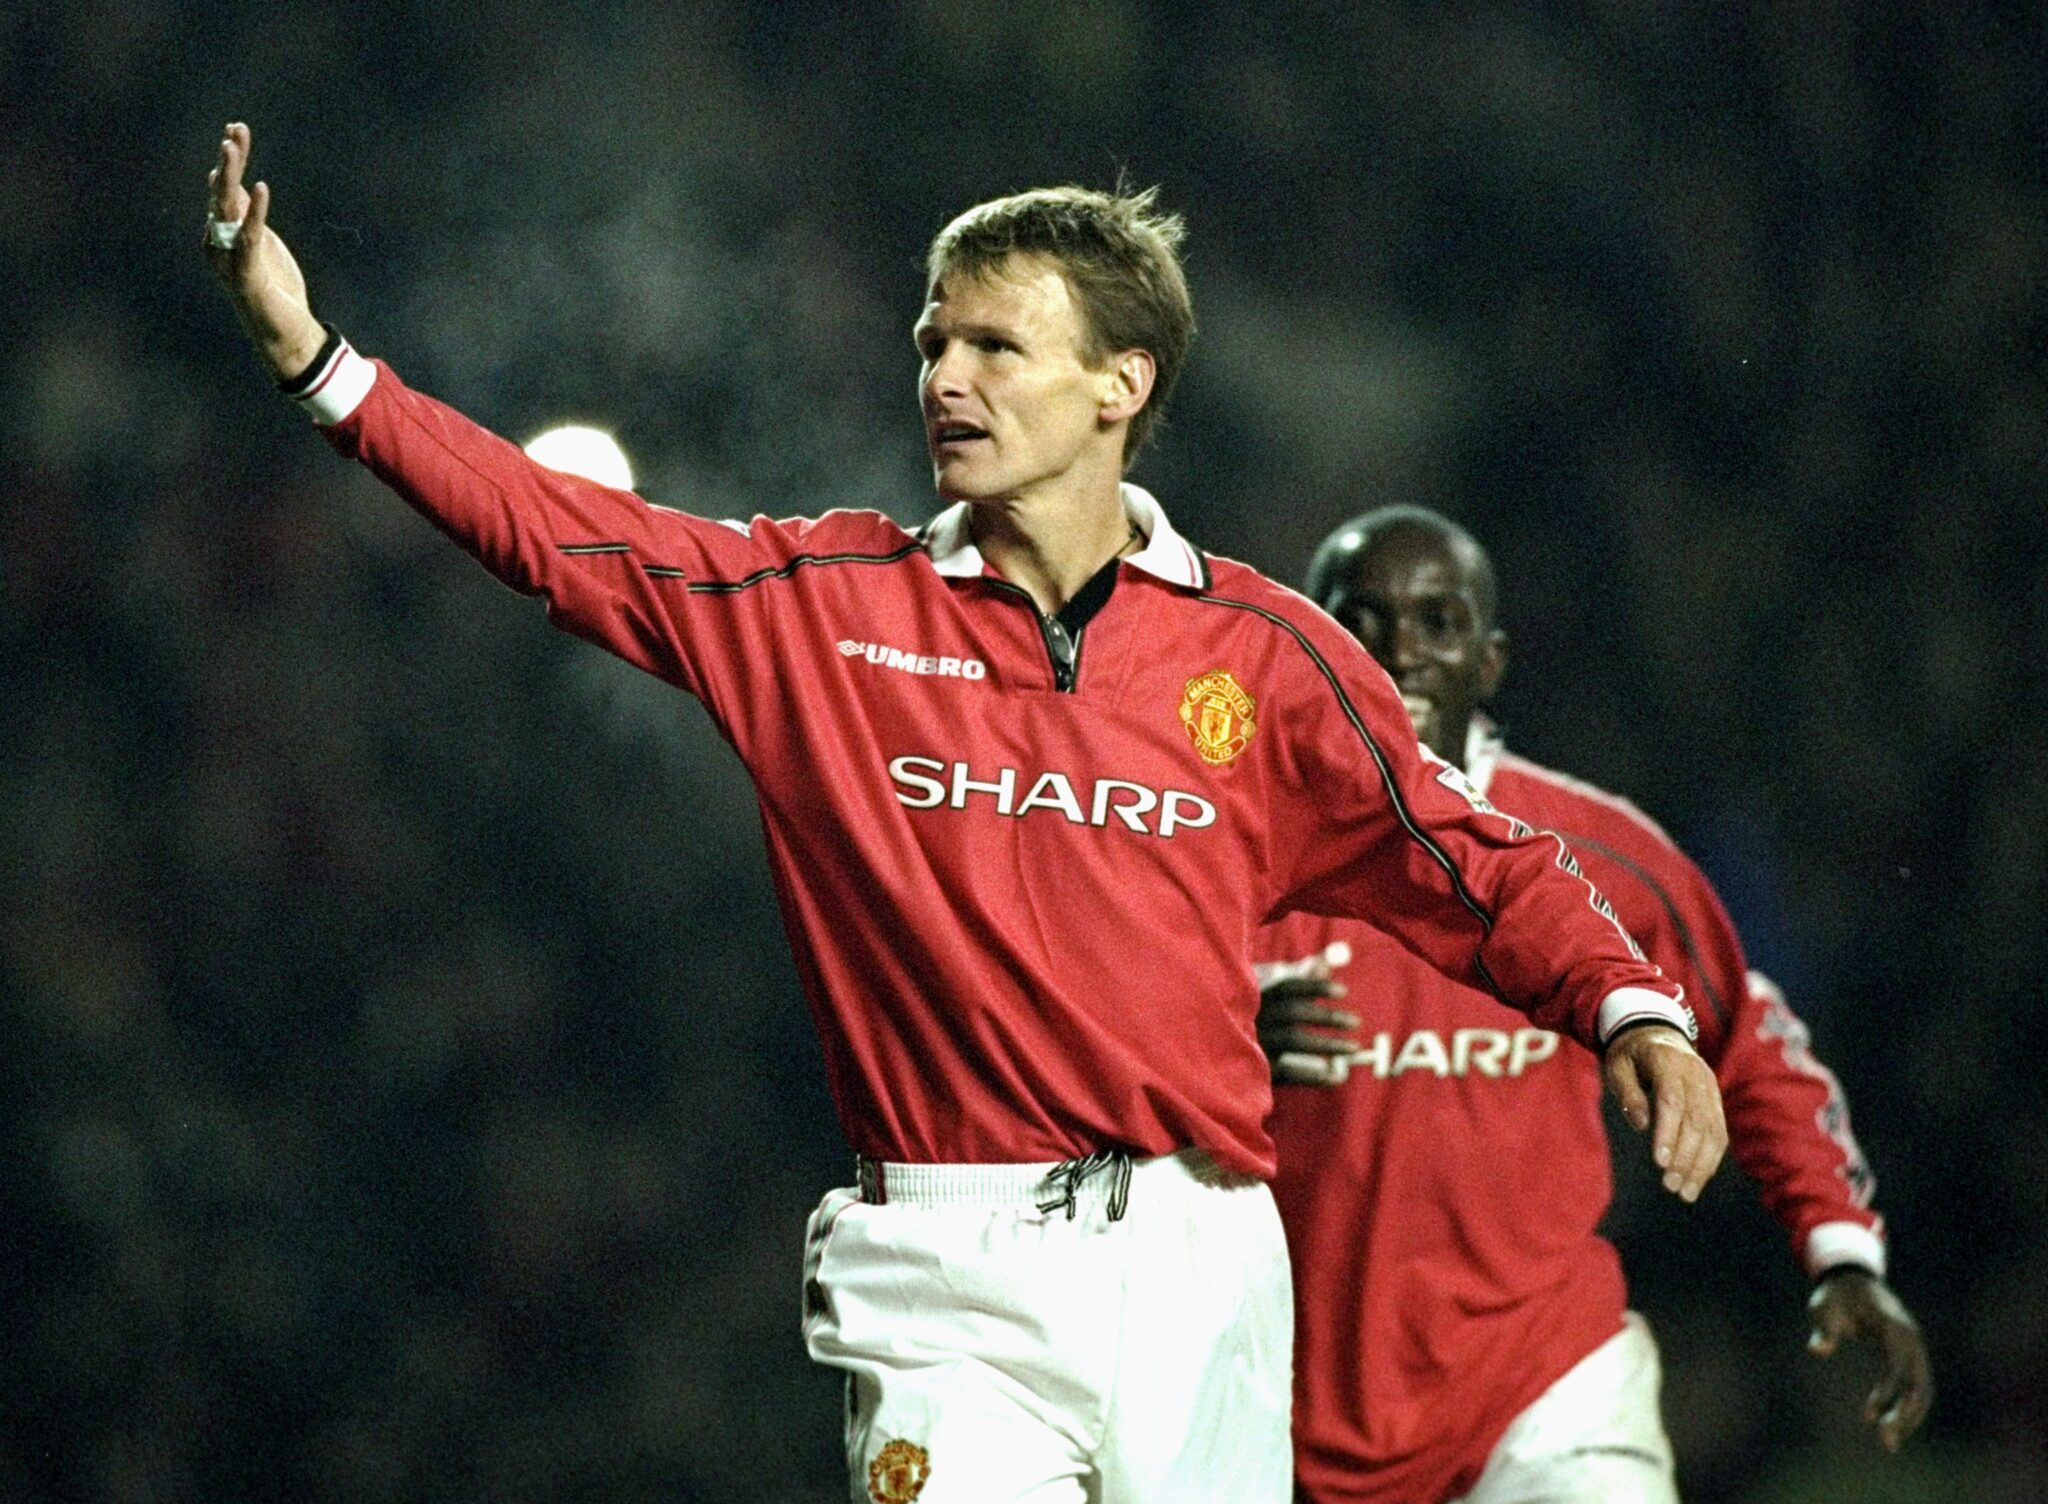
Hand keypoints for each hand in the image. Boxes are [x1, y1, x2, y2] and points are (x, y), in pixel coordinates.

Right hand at [203, 122, 327, 381]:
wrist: (282, 332)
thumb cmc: (272, 287)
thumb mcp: (260, 242)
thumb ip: (247, 215)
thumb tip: (238, 183)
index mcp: (223, 231)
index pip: (225, 187)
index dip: (231, 158)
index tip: (236, 129)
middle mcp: (220, 241)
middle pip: (222, 191)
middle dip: (229, 159)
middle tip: (235, 129)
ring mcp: (229, 256)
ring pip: (226, 208)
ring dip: (230, 174)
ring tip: (233, 145)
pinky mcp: (246, 273)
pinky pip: (249, 235)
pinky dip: (255, 211)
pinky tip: (261, 187)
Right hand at [1255, 942, 1359, 1085]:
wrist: (1223, 1066)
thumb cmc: (1255, 1031)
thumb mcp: (1271, 1008)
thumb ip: (1298, 989)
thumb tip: (1325, 967)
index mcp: (1257, 1001)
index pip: (1288, 988)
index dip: (1316, 987)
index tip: (1343, 991)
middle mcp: (1255, 1019)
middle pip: (1294, 1012)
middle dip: (1328, 1015)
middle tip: (1356, 1021)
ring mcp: (1255, 1045)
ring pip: (1294, 1040)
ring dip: (1327, 1043)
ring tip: (1354, 1048)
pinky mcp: (1257, 1071)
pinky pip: (1290, 1072)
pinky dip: (1314, 1075)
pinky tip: (1335, 1077)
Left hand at [1601, 1023, 1725, 1200]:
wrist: (1658, 1032)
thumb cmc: (1630, 1054)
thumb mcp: (1617, 1065)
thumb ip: (1628, 1092)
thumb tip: (1641, 1125)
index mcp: (1669, 1063)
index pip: (1672, 1102)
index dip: (1668, 1133)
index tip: (1659, 1163)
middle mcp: (1696, 1075)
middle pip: (1696, 1121)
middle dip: (1686, 1157)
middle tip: (1671, 1187)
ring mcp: (1710, 1088)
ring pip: (1713, 1131)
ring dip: (1701, 1165)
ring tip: (1685, 1193)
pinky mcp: (1715, 1100)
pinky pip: (1719, 1132)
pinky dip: (1711, 1159)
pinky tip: (1697, 1179)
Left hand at [1808, 1269, 1931, 1450]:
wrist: (1853, 1278)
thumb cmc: (1836, 1295)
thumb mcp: (1825, 1307)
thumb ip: (1824, 1329)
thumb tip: (1817, 1350)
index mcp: (1893, 1327)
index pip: (1897, 1366)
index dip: (1887, 1393)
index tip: (1868, 1417)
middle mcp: (1912, 1339)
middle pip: (1919, 1384)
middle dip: (1905, 1415)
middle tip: (1886, 1443)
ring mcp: (1915, 1348)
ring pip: (1922, 1390)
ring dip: (1910, 1417)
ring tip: (1889, 1442)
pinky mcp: (1912, 1355)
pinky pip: (1917, 1386)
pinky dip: (1909, 1407)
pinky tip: (1893, 1425)